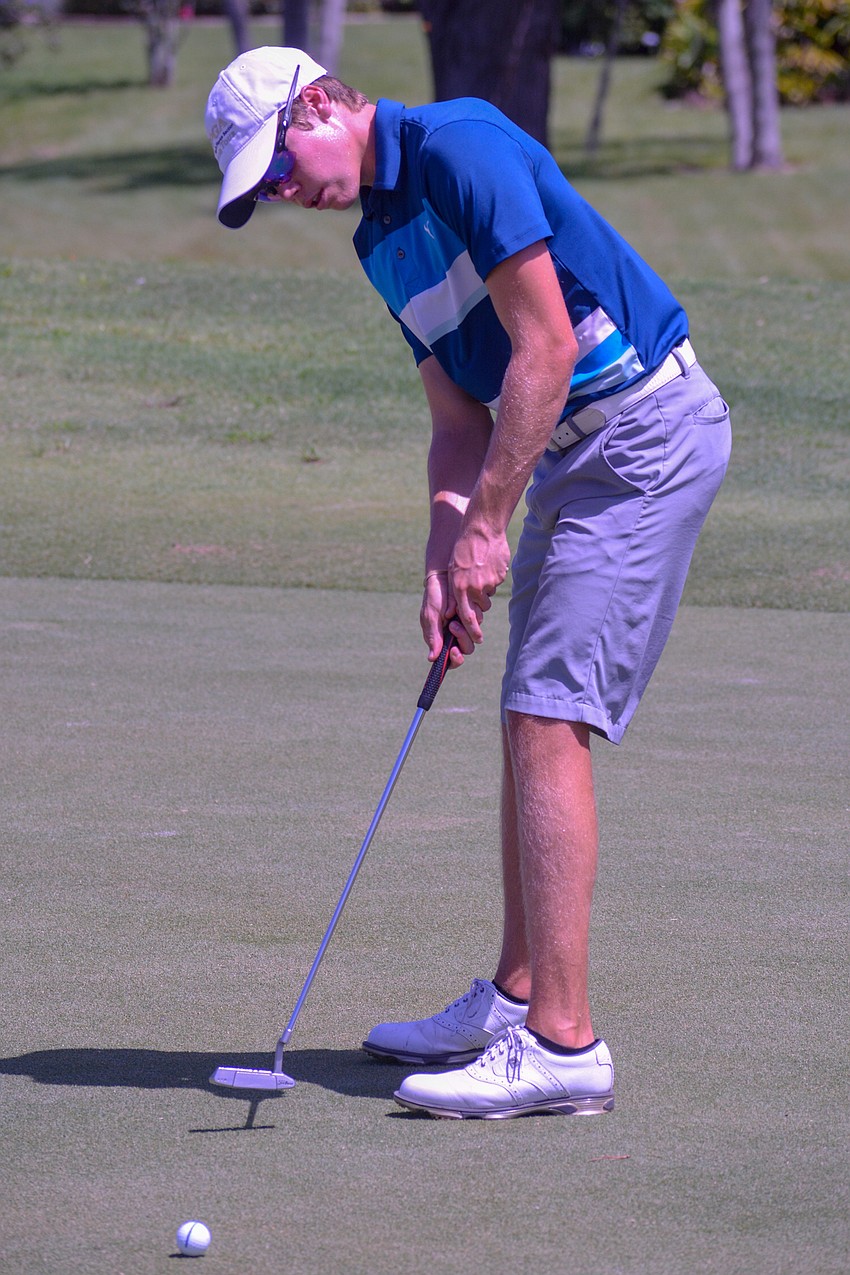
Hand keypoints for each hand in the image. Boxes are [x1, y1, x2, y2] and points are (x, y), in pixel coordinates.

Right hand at [420, 571, 468, 666]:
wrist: (444, 576)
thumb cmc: (434, 597)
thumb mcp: (431, 617)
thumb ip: (433, 637)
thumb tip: (432, 659)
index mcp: (441, 639)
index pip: (451, 659)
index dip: (455, 659)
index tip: (454, 651)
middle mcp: (454, 635)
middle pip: (466, 649)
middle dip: (462, 639)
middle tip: (453, 625)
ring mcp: (465, 625)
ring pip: (474, 637)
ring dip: (466, 626)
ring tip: (455, 612)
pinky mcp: (474, 615)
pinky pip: (479, 620)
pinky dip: (472, 615)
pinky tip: (461, 605)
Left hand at [447, 523, 510, 646]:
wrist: (481, 529)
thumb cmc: (464, 548)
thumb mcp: (454, 569)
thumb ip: (458, 588)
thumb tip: (462, 608)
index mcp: (460, 587)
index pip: (467, 617)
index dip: (473, 630)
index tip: (478, 639)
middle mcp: (474, 588)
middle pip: (481, 608)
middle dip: (480, 605)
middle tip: (479, 591)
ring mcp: (489, 582)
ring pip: (489, 594)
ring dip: (486, 589)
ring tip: (481, 571)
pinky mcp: (500, 575)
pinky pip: (497, 582)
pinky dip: (493, 576)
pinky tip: (488, 563)